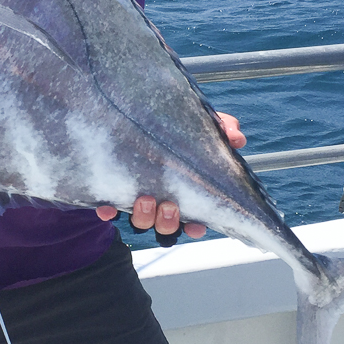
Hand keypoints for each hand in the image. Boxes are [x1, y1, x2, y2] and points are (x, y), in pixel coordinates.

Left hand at [95, 110, 246, 238]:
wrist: (131, 116)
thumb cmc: (174, 129)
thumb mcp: (199, 126)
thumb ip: (222, 129)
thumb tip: (236, 137)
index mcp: (183, 192)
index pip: (193, 220)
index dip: (195, 227)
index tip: (196, 225)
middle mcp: (159, 199)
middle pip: (165, 225)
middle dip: (167, 221)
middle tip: (169, 206)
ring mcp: (135, 197)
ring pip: (140, 220)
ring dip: (143, 216)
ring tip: (144, 199)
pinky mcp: (111, 189)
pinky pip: (108, 208)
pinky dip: (108, 210)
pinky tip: (107, 207)